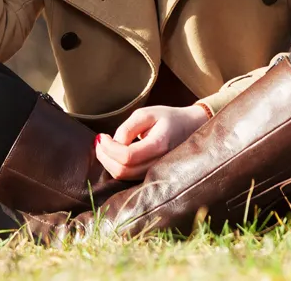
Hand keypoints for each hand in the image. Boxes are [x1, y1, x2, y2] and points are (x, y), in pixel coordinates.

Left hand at [94, 104, 209, 180]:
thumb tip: (113, 144)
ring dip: (108, 162)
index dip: (109, 148)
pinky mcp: (151, 175)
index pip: (127, 156)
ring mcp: (156, 173)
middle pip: (122, 170)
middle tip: (99, 140)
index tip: (101, 136)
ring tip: (103, 145)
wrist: (191, 128)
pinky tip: (113, 153)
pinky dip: (115, 166)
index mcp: (159, 145)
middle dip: (104, 156)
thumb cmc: (167, 118)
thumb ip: (127, 128)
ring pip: (123, 177)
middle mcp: (159, 164)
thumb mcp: (146, 114)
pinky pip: (128, 177)